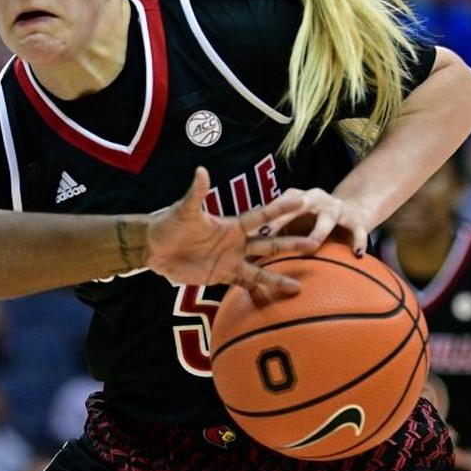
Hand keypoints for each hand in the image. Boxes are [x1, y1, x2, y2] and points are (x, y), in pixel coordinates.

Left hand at [145, 167, 317, 298]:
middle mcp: (236, 243)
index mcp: (231, 225)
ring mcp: (230, 261)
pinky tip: (273, 300)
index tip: (302, 199)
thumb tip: (201, 170)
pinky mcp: (221, 276)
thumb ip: (195, 193)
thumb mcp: (184, 210)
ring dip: (278, 277)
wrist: (155, 248)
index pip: (261, 217)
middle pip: (269, 244)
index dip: (280, 209)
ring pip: (261, 269)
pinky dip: (257, 292)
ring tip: (300, 286)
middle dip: (291, 244)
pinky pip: (243, 285)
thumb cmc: (168, 224)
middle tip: (315, 243)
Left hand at [262, 187, 372, 255]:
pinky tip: (357, 255)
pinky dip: (358, 241)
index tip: (252, 232)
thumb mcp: (291, 224)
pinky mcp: (355, 219)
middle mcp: (315, 198)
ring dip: (318, 230)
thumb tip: (244, 255)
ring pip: (327, 217)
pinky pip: (358, 230)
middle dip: (285, 217)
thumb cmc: (309, 222)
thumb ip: (272, 234)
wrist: (348, 211)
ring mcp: (335, 208)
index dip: (265, 217)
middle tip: (271, 234)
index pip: (277, 204)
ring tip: (312, 245)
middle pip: (300, 205)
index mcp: (296, 198)